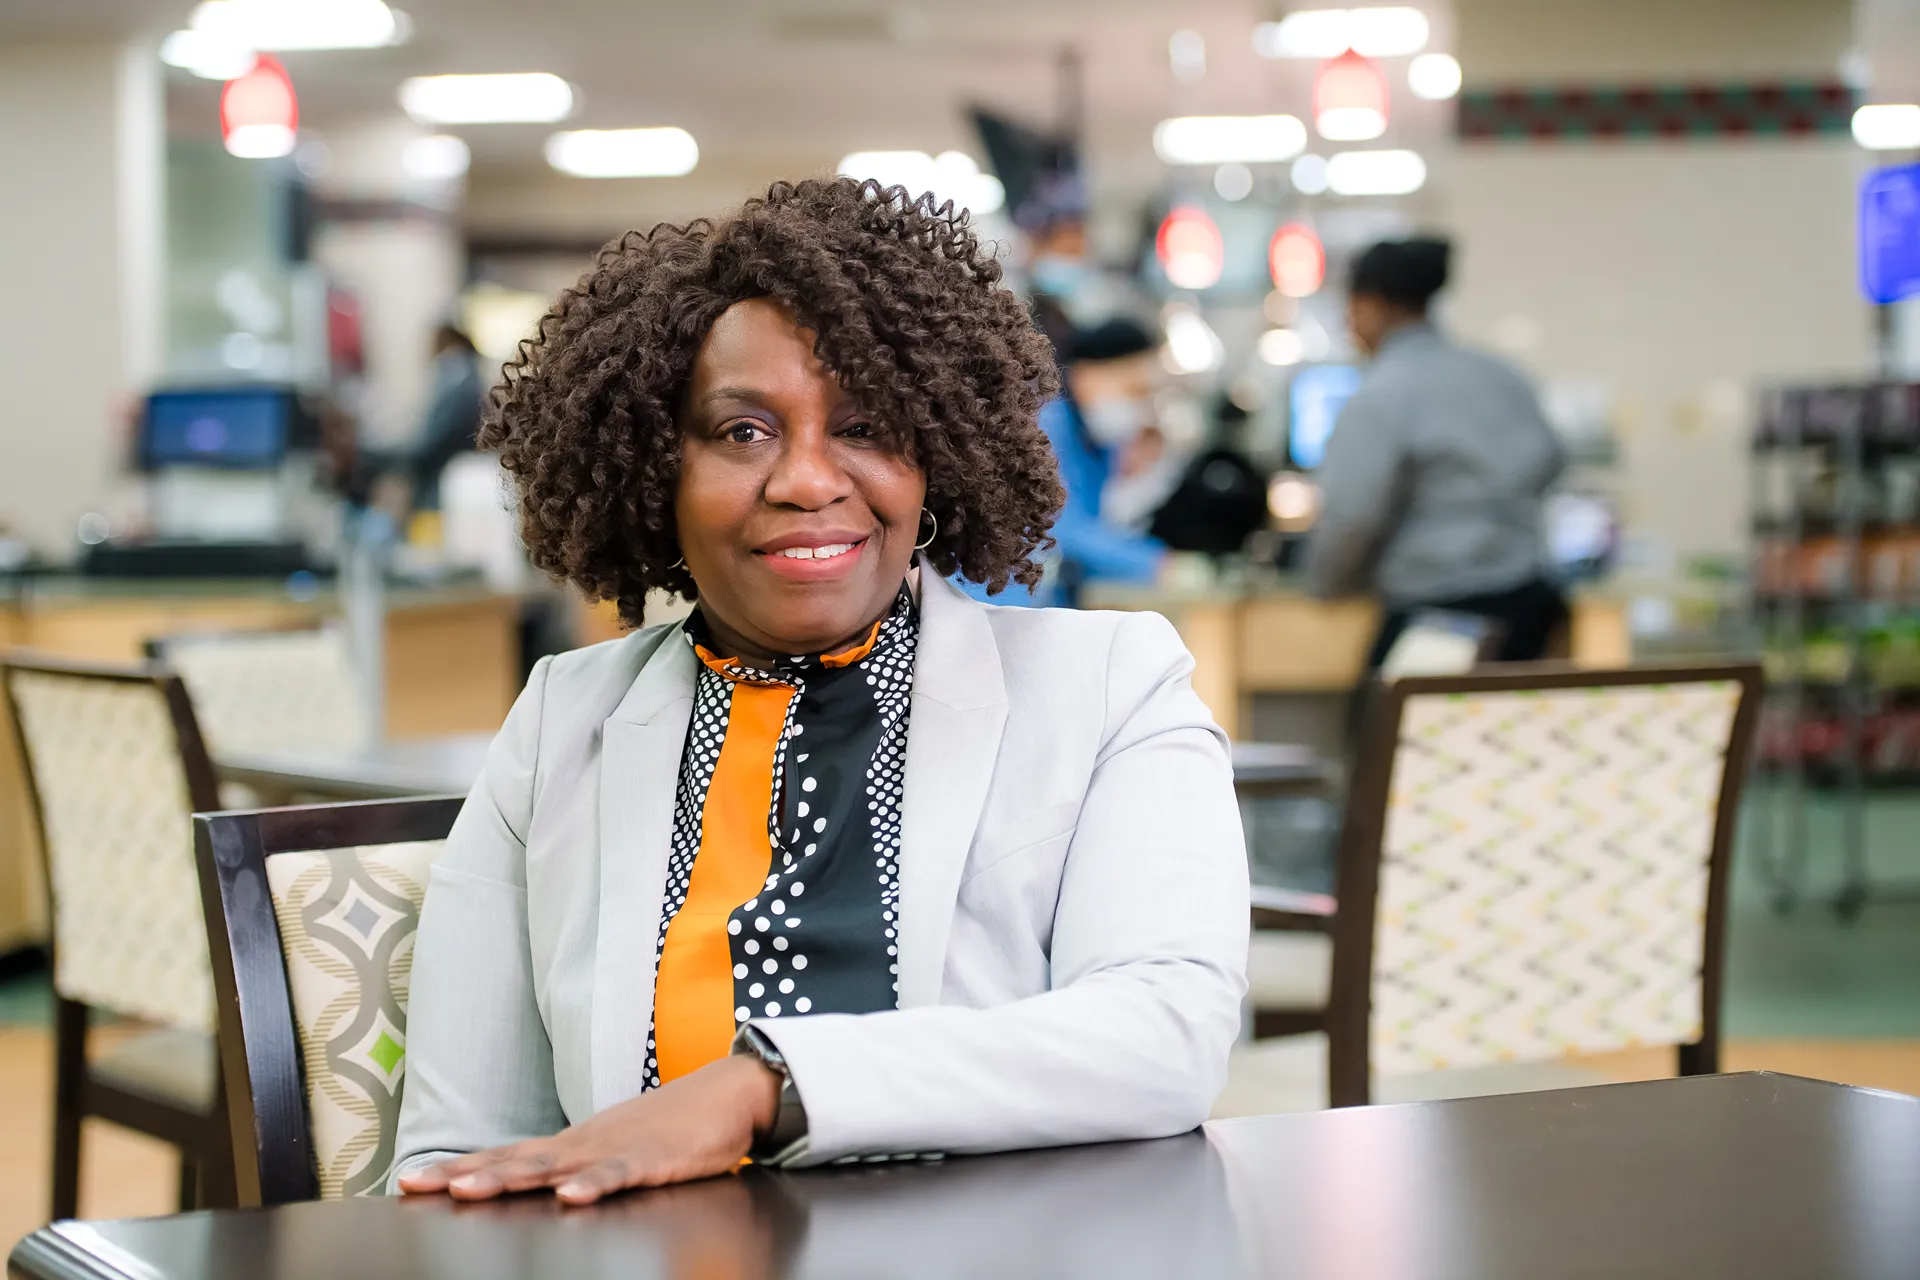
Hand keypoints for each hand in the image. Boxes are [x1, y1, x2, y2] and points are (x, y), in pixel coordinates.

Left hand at [396, 1055, 782, 1204]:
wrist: (728, 1093)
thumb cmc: (672, 1127)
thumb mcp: (616, 1150)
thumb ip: (579, 1169)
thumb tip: (539, 1190)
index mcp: (574, 1143)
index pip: (505, 1155)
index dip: (458, 1168)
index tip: (410, 1182)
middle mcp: (584, 1143)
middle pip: (515, 1160)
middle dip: (464, 1175)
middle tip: (417, 1186)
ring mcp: (616, 1148)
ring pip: (554, 1166)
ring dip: (509, 1177)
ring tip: (470, 1190)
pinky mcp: (654, 1158)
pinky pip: (619, 1175)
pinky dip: (593, 1185)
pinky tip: (570, 1196)